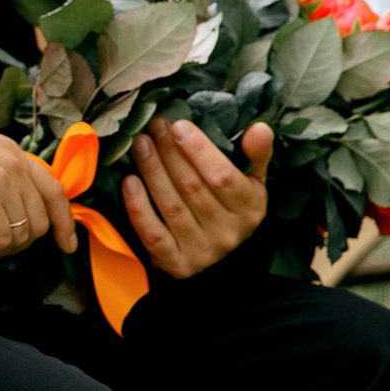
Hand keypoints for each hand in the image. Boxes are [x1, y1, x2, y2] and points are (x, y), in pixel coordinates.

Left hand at [122, 120, 273, 278]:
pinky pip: (153, 235)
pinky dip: (139, 208)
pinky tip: (129, 181)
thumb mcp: (252, 181)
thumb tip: (260, 128)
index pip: (223, 177)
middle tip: (154, 127)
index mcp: (249, 208)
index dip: (199, 150)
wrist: (220, 255)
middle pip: (192, 187)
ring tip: (140, 145)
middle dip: (169, 153)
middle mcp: (228, 232)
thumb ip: (256, 154)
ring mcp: (202, 251)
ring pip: (171, 206)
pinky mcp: (177, 264)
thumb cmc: (231, 206)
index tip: (178, 126)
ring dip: (152, 171)